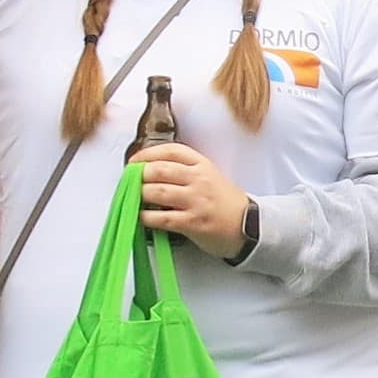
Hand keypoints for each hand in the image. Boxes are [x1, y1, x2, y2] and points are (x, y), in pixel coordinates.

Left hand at [135, 142, 251, 257]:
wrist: (248, 225)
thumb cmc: (224, 201)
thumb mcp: (209, 176)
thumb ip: (184, 170)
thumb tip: (148, 171)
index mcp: (202, 164)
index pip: (170, 151)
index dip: (147, 154)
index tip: (133, 162)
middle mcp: (199, 179)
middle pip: (159, 170)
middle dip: (138, 175)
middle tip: (128, 182)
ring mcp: (196, 201)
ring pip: (157, 192)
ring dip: (139, 195)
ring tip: (133, 199)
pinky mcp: (193, 222)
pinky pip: (161, 218)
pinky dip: (145, 217)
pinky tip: (140, 217)